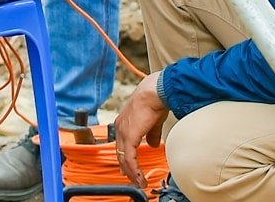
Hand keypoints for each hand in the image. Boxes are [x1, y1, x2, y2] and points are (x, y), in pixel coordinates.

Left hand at [113, 73, 168, 190]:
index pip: (121, 145)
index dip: (125, 158)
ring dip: (132, 172)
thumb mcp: (152, 121)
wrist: (155, 92)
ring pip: (124, 158)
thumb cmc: (155, 101)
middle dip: (127, 169)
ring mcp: (123, 132)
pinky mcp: (129, 137)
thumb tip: (152, 144)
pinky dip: (135, 169)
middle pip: (120, 153)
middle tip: (134, 180)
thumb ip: (151, 134)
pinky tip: (140, 176)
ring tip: (139, 182)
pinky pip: (130, 158)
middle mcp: (120, 127)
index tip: (129, 169)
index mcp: (124, 122)